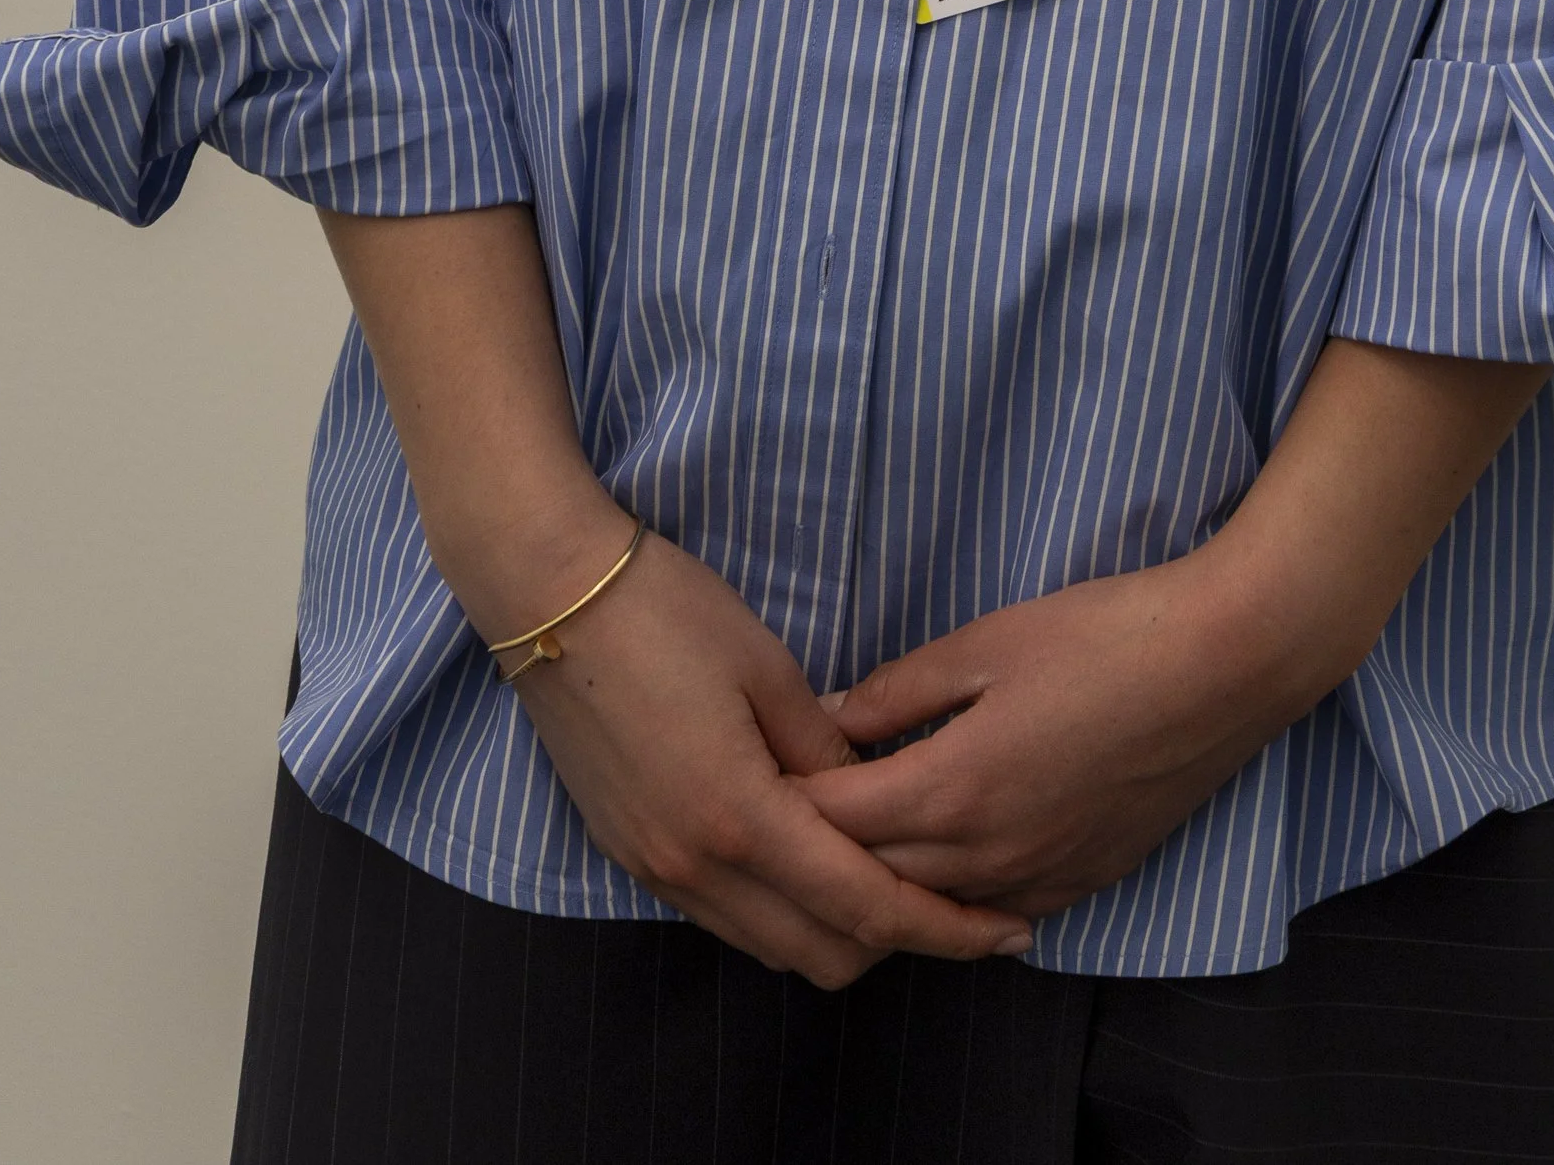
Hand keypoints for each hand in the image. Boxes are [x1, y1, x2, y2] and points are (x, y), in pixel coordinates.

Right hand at [510, 531, 1034, 984]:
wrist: (547, 598)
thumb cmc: (667, 612)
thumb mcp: (768, 667)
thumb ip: (827, 747)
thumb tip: (871, 796)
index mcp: (741, 818)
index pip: (864, 907)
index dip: (944, 930)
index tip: (1006, 932)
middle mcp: (697, 868)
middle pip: (822, 954)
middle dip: (899, 941)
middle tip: (955, 896)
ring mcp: (657, 870)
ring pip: (772, 946)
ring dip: (838, 929)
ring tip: (893, 877)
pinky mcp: (632, 855)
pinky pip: (727, 917)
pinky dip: (783, 910)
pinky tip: (814, 858)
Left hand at [800, 547, 1317, 919]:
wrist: (1222, 667)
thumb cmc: (1102, 637)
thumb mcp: (987, 641)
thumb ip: (900, 689)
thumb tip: (831, 716)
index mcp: (949, 791)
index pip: (834, 820)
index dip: (788, 798)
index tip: (752, 773)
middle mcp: (984, 857)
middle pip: (871, 878)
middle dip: (821, 849)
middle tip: (788, 814)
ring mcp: (1038, 880)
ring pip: (932, 910)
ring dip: (884, 882)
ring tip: (851, 845)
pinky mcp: (1083, 883)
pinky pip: (994, 915)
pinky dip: (953, 899)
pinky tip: (944, 867)